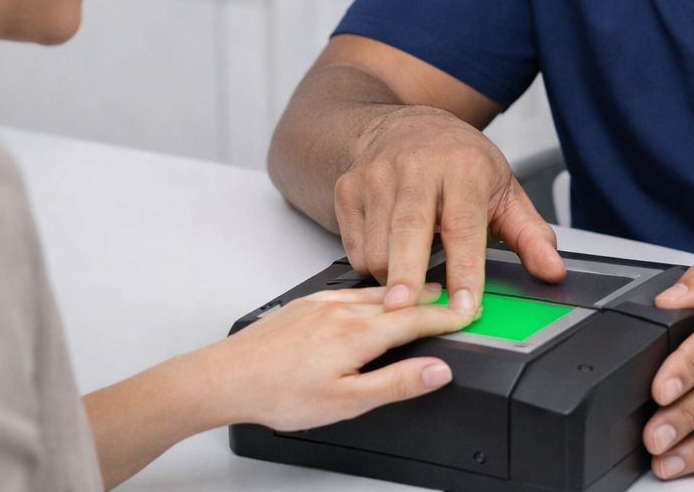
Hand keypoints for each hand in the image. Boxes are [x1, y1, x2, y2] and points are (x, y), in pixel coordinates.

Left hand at [200, 285, 469, 430]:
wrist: (225, 377)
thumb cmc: (279, 394)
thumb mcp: (346, 402)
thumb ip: (396, 384)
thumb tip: (437, 370)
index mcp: (358, 334)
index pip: (416, 320)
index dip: (446, 316)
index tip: (468, 311)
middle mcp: (342, 310)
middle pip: (398, 299)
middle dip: (429, 297)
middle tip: (455, 294)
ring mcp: (320, 303)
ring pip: (373, 292)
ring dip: (402, 292)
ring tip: (421, 291)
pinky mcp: (303, 304)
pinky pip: (348, 291)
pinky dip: (371, 292)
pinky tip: (369, 298)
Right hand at [334, 104, 563, 316]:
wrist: (406, 124)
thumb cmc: (458, 161)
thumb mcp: (503, 191)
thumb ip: (529, 235)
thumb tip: (552, 270)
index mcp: (462, 167)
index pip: (463, 225)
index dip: (465, 270)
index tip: (465, 306)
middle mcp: (416, 167)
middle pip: (409, 232)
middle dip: (408, 277)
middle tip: (410, 314)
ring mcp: (376, 176)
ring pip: (377, 246)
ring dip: (393, 280)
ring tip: (413, 286)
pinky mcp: (348, 189)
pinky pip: (354, 247)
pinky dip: (372, 267)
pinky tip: (391, 259)